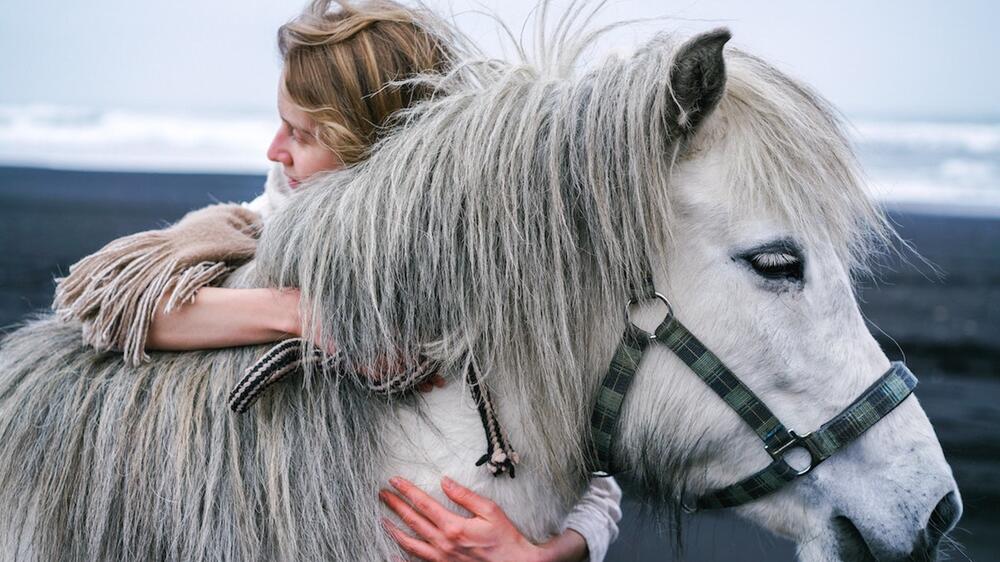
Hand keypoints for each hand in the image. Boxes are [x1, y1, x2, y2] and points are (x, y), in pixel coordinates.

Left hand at [379, 477, 587, 561]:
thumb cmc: (505, 538)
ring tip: (382, 519)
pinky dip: (403, 558)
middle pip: (413, 521)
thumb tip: (445, 481)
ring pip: (410, 543)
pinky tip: (393, 554)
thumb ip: (465, 496)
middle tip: (382, 494)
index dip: (407, 491)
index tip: (394, 481)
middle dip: (395, 505)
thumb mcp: (490, 511)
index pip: (423, 504)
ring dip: (394, 529)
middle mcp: (443, 543)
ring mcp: (442, 559)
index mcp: (454, 526)